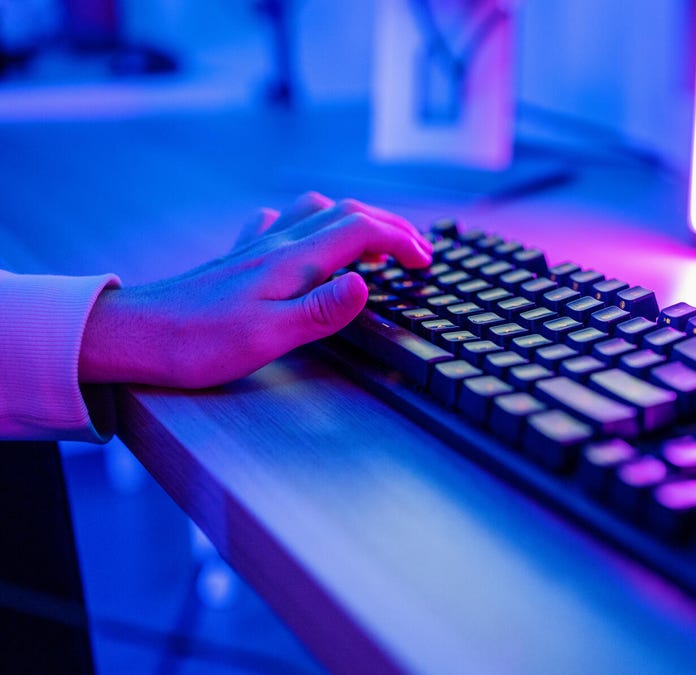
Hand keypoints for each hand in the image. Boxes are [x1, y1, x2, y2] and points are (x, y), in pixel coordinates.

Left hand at [79, 192, 431, 387]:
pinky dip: (305, 224)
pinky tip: (301, 240)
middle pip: (346, 213)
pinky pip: (278, 223)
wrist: (132, 334)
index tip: (425, 262)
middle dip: (389, 226)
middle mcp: (277, 244)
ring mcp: (255, 248)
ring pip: (315, 211)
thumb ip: (321, 310)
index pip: (362, 232)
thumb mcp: (267, 337)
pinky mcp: (236, 259)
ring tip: (372, 244)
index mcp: (292, 261)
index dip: (401, 242)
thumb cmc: (197, 343)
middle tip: (416, 251)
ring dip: (353, 219)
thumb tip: (367, 283)